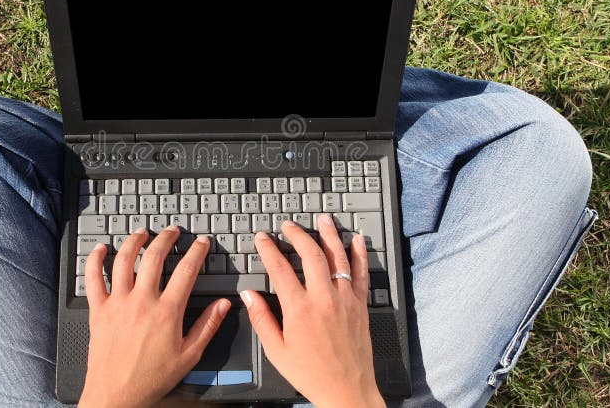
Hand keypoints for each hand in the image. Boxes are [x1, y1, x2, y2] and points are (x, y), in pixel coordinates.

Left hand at [79, 227, 230, 407]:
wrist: (116, 396)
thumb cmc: (151, 379)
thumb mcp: (189, 356)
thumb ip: (207, 326)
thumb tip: (223, 305)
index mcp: (166, 312)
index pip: (186, 270)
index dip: (196, 252)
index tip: (201, 243)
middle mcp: (141, 302)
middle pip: (154, 257)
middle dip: (166, 238)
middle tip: (173, 231)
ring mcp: (117, 303)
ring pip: (124, 260)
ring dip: (134, 241)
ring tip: (143, 232)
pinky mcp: (98, 310)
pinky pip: (93, 278)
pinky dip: (95, 259)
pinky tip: (102, 248)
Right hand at [241, 215, 384, 407]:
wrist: (346, 391)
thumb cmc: (311, 374)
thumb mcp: (276, 351)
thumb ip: (261, 319)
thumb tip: (248, 295)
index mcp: (299, 309)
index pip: (280, 268)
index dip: (268, 248)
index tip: (263, 238)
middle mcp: (323, 299)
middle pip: (310, 254)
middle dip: (297, 235)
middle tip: (288, 226)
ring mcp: (345, 300)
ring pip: (338, 257)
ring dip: (329, 234)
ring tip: (322, 219)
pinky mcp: (360, 305)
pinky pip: (361, 273)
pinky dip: (359, 254)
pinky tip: (356, 239)